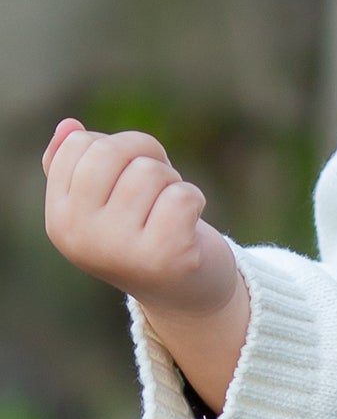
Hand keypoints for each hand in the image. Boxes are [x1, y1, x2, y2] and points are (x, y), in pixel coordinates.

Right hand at [43, 119, 248, 412]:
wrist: (183, 292)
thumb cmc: (143, 232)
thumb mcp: (103, 200)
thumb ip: (76, 165)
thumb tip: (68, 126)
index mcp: (60, 219)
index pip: (79, 144)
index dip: (116, 147)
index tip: (127, 174)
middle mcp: (81, 237)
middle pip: (110, 152)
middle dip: (145, 154)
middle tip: (157, 183)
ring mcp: (120, 250)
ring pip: (150, 172)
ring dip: (171, 182)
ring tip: (169, 211)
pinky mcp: (165, 256)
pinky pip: (183, 195)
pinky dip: (194, 200)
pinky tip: (187, 227)